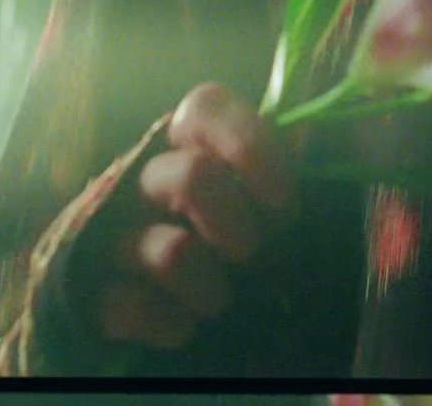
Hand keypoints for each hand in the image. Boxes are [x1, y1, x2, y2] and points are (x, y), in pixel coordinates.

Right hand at [97, 83, 293, 349]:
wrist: (154, 312)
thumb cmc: (221, 246)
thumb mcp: (257, 203)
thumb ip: (281, 171)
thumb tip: (338, 136)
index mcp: (185, 147)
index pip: (203, 106)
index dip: (248, 143)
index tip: (283, 199)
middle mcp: (142, 180)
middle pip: (192, 177)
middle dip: (238, 225)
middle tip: (252, 254)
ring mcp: (112, 234)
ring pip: (169, 253)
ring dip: (210, 287)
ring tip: (221, 300)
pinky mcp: (92, 290)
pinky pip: (129, 306)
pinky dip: (170, 324)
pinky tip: (183, 325)